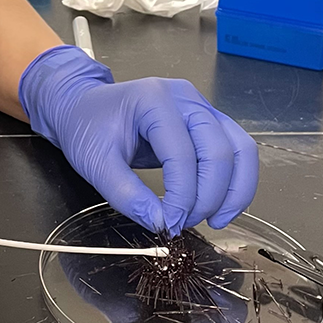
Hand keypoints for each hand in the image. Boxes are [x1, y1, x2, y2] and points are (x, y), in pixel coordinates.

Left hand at [18, 46, 257, 234]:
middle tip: (186, 223)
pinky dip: (235, 182)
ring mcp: (201, 107)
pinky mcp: (209, 120)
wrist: (82, 106)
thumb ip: (127, 195)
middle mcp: (185, 98)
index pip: (182, 154)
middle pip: (220, 151)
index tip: (169, 224)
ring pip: (240, 150)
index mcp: (153, 100)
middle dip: (209, 196)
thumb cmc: (86, 128)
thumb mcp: (95, 163)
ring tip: (214, 220)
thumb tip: (162, 224)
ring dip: (234, 191)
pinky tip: (219, 206)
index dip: (182, 196)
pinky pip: (237, 151)